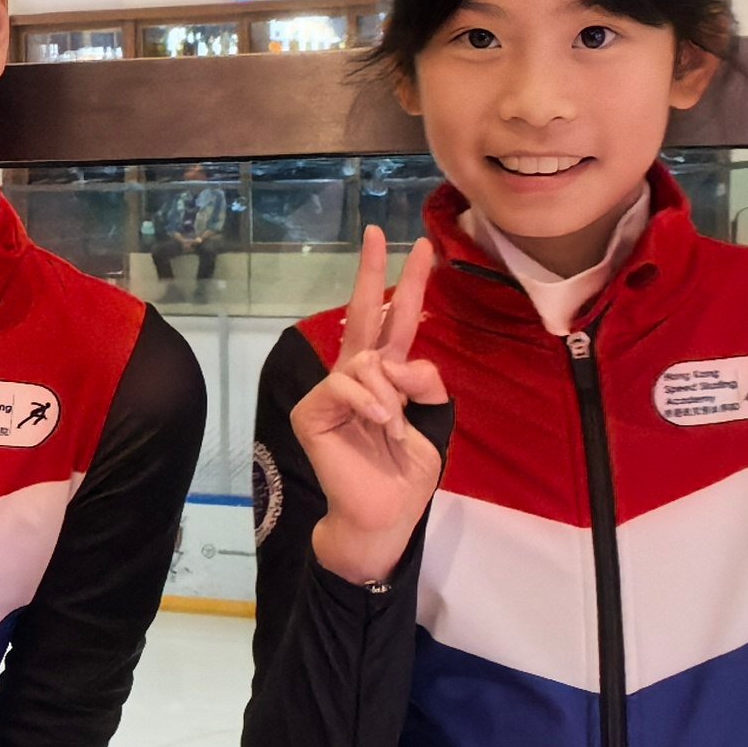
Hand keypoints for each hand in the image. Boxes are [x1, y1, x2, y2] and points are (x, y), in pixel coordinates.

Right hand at [294, 227, 446, 587]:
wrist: (382, 514)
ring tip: (391, 425)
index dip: (409, 285)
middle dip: (374, 272)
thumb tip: (396, 362)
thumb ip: (425, 384)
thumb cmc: (405, 474)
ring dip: (390, 392)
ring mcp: (331, 392)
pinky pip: (347, 386)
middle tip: (380, 232)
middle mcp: (357, 376)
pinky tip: (379, 423)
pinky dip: (370, 403)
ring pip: (368, 362)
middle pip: (365, 314)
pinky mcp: (313, 410)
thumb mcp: (434, 421)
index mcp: (387, 377)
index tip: (423, 246)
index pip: (398, 323)